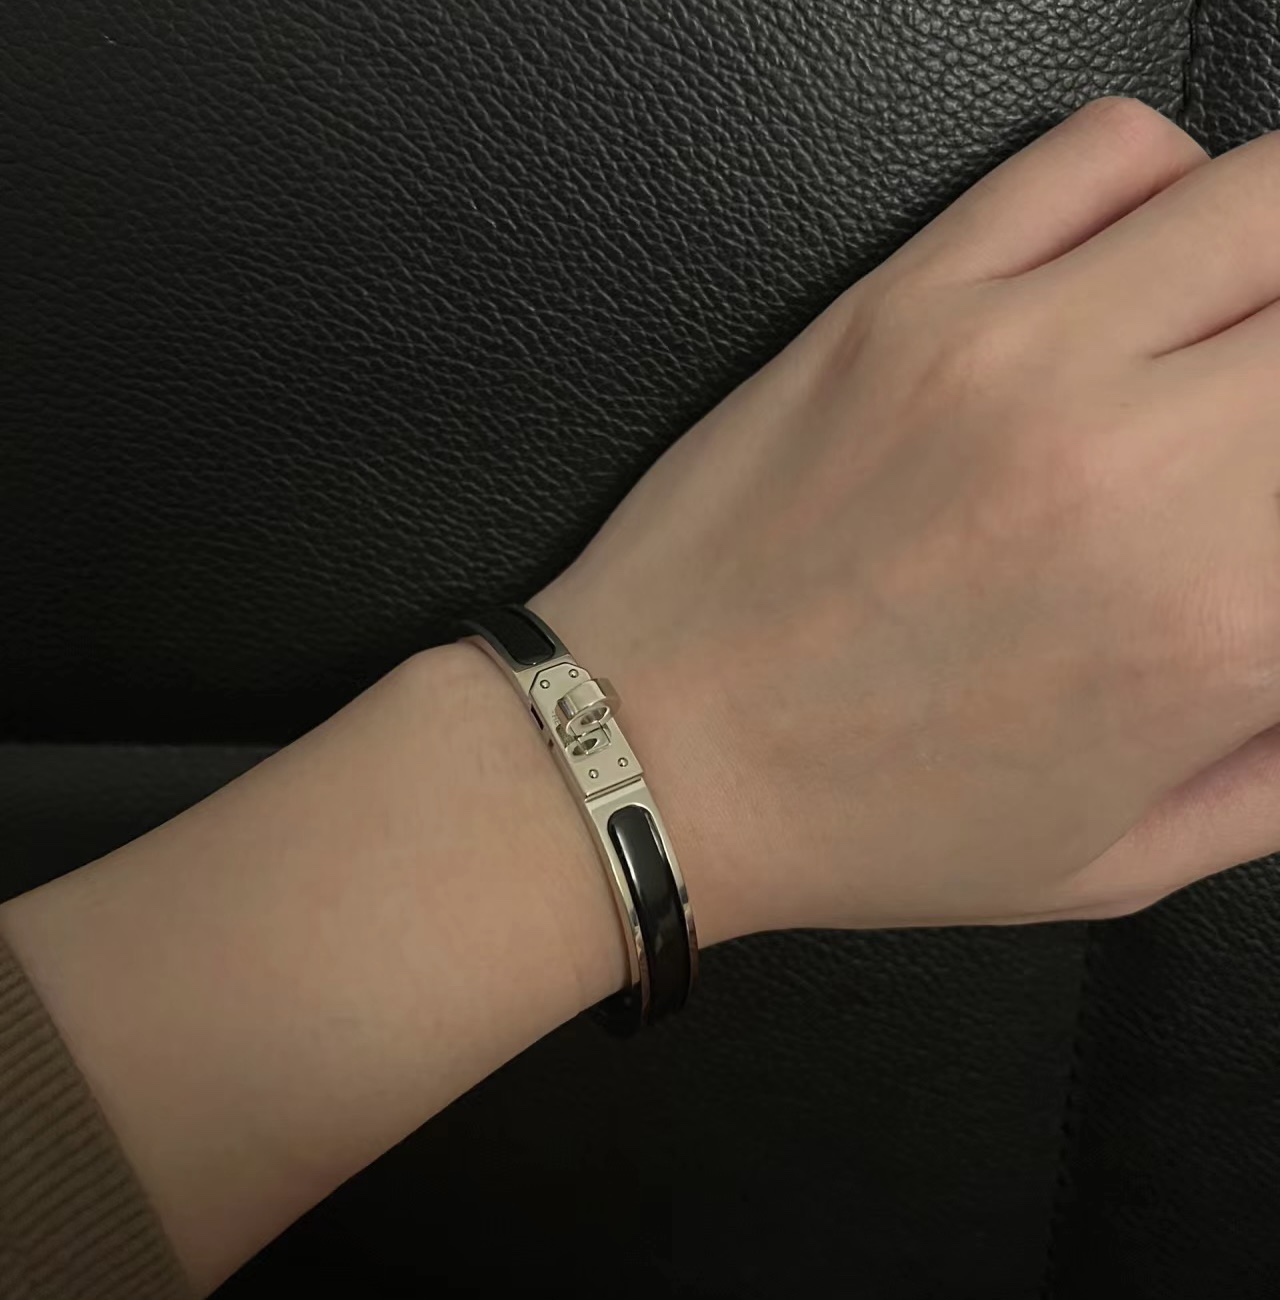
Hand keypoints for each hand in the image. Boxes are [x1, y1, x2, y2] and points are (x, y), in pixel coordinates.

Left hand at [530, 97, 1279, 942]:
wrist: (657, 751)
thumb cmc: (865, 818)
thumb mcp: (1116, 858)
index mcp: (1213, 622)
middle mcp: (1134, 465)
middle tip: (1261, 436)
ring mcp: (1009, 357)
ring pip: (1270, 196)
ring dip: (1277, 272)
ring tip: (1226, 346)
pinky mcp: (902, 304)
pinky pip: (1103, 152)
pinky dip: (1159, 188)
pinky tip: (1125, 274)